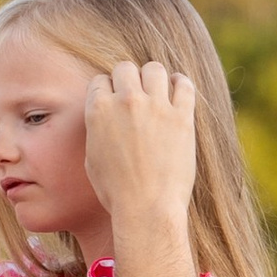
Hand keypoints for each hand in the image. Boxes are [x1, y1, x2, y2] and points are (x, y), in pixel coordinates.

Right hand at [79, 57, 197, 233]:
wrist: (146, 208)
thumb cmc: (116, 192)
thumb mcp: (92, 159)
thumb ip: (97, 130)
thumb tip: (102, 119)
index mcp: (98, 110)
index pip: (101, 81)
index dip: (108, 89)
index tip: (115, 99)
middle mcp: (126, 101)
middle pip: (125, 68)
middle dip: (129, 78)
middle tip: (136, 92)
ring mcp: (156, 106)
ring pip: (154, 69)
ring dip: (154, 77)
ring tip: (159, 88)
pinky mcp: (181, 116)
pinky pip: (184, 84)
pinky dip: (180, 83)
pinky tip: (178, 89)